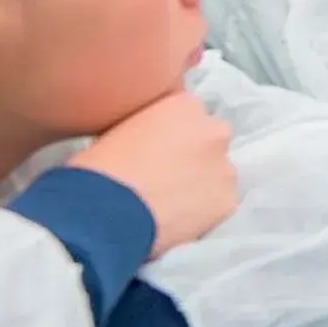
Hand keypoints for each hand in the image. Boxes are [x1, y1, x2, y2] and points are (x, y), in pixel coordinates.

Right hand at [68, 92, 236, 258]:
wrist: (104, 211)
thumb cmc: (99, 168)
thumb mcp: (119, 128)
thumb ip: (149, 128)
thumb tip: (153, 144)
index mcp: (186, 105)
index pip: (188, 117)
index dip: (172, 137)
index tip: (157, 153)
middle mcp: (215, 129)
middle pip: (210, 142)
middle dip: (194, 157)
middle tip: (165, 178)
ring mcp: (226, 167)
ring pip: (218, 175)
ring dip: (201, 184)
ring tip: (170, 204)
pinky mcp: (228, 201)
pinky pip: (218, 205)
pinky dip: (203, 213)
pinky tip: (177, 221)